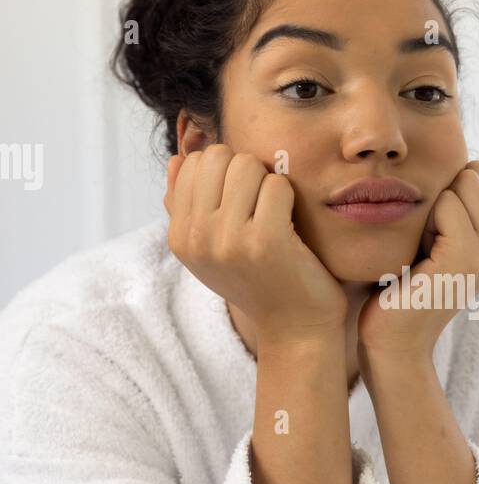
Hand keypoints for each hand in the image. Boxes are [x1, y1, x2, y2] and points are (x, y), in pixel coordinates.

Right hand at [164, 144, 346, 340]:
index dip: (225, 171)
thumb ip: (188, 205)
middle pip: (219, 157)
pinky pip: (277, 186)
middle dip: (246, 171)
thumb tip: (178, 158)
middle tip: (261, 204)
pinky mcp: (266, 241)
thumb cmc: (258, 281)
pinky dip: (289, 199)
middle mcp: (197, 238)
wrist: (294, 327)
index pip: (194, 163)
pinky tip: (290, 226)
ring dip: (268, 184)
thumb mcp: (212, 249)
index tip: (241, 201)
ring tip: (274, 215)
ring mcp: (229, 240)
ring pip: (248, 166)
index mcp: (180, 237)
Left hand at [357, 160, 478, 361]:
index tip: (429, 238)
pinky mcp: (467, 258)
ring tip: (419, 254)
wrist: (391, 343)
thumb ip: (461, 209)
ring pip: (464, 183)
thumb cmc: (401, 290)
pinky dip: (424, 222)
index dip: (446, 194)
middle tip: (422, 246)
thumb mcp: (433, 241)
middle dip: (440, 197)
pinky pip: (448, 203)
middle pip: (476, 173)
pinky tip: (416, 259)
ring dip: (430, 211)